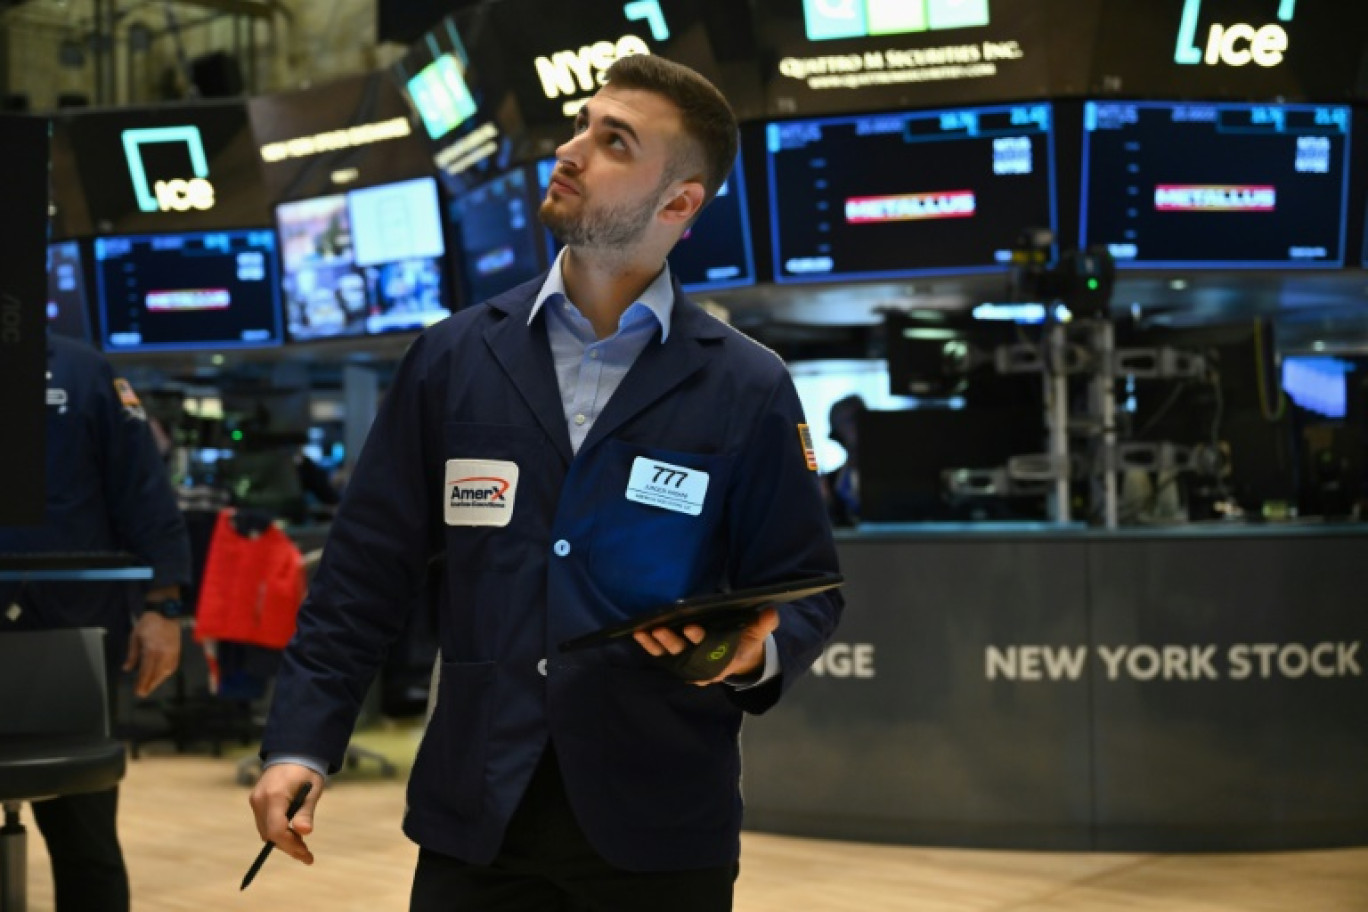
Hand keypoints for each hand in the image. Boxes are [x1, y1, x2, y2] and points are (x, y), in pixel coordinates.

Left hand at [122, 611, 181, 696]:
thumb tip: (127, 669)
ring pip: (166, 671)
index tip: (138, 691)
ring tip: (151, 687)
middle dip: (149, 685)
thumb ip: (132, 654)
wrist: (166, 612)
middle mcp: (164, 653)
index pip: (146, 670)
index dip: (142, 682)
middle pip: (157, 674)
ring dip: (158, 681)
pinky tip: (162, 677)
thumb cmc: (148, 623)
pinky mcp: (177, 650)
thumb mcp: (135, 636)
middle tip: (143, 694)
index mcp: (152, 649)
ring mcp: (172, 652)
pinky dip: (167, 673)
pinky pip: (173, 666)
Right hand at [249, 763, 325, 864]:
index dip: (290, 845)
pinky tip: (292, 834)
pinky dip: (277, 831)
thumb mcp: (313, 790)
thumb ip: (306, 812)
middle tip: (307, 856)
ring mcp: (256, 800)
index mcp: (275, 796)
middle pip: (269, 834)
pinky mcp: (256, 801)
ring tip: (302, 846)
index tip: (306, 854)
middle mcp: (260, 799)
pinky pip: (264, 823)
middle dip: (288, 847)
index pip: (276, 830)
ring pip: (265, 831)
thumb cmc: (307, 770)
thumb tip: (304, 833)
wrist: (293, 751)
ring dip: (282, 841)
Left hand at [633, 607, 779, 685]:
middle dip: (672, 642)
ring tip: (643, 631)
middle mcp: (703, 665)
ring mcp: (689, 663)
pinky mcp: (678, 659)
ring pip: (669, 655)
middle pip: (685, 654)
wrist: (738, 658)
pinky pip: (661, 654)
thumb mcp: (758, 634)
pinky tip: (638, 633)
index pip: (710, 650)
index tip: (691, 628)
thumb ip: (764, 624)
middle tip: (661, 629)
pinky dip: (650, 645)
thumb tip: (771, 612)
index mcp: (723, 659)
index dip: (700, 640)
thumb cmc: (746, 641)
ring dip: (656, 644)